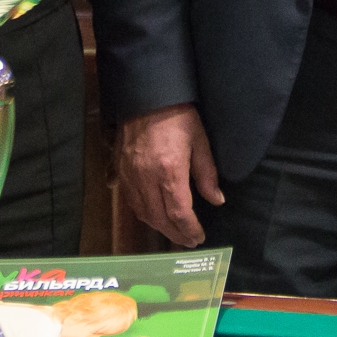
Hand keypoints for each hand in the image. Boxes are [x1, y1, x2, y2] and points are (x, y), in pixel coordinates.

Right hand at [118, 105, 224, 246]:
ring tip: (174, 231)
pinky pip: (131, 201)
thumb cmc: (179, 116)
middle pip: (160, 219)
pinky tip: (154, 215)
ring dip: (159, 226)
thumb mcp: (200, 142)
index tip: (199, 237)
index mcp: (170, 172)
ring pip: (143, 213)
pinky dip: (144, 213)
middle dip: (175, 233)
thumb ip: (207, 175)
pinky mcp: (120, 170)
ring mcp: (130, 176)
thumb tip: (216, 200)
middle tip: (188, 240)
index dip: (190, 230)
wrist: (147, 96)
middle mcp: (147, 178)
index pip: (180, 213)